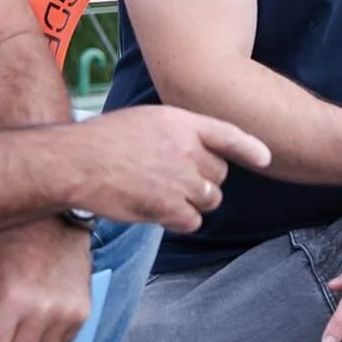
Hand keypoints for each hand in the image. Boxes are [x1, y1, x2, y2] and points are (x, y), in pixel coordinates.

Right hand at [67, 106, 270, 230]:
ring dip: (192, 203)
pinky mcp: (168, 206)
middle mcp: (186, 149)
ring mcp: (179, 178)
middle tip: (173, 181)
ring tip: (161, 195)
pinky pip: (192, 221)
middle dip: (203, 182)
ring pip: (209, 200)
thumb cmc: (103, 141)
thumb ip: (177, 133)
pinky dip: (179, 221)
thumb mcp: (146, 121)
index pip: (228, 135)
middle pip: (219, 175)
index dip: (250, 148)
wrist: (75, 162)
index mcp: (182, 122)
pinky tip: (158, 212)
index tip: (266, 159)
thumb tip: (198, 154)